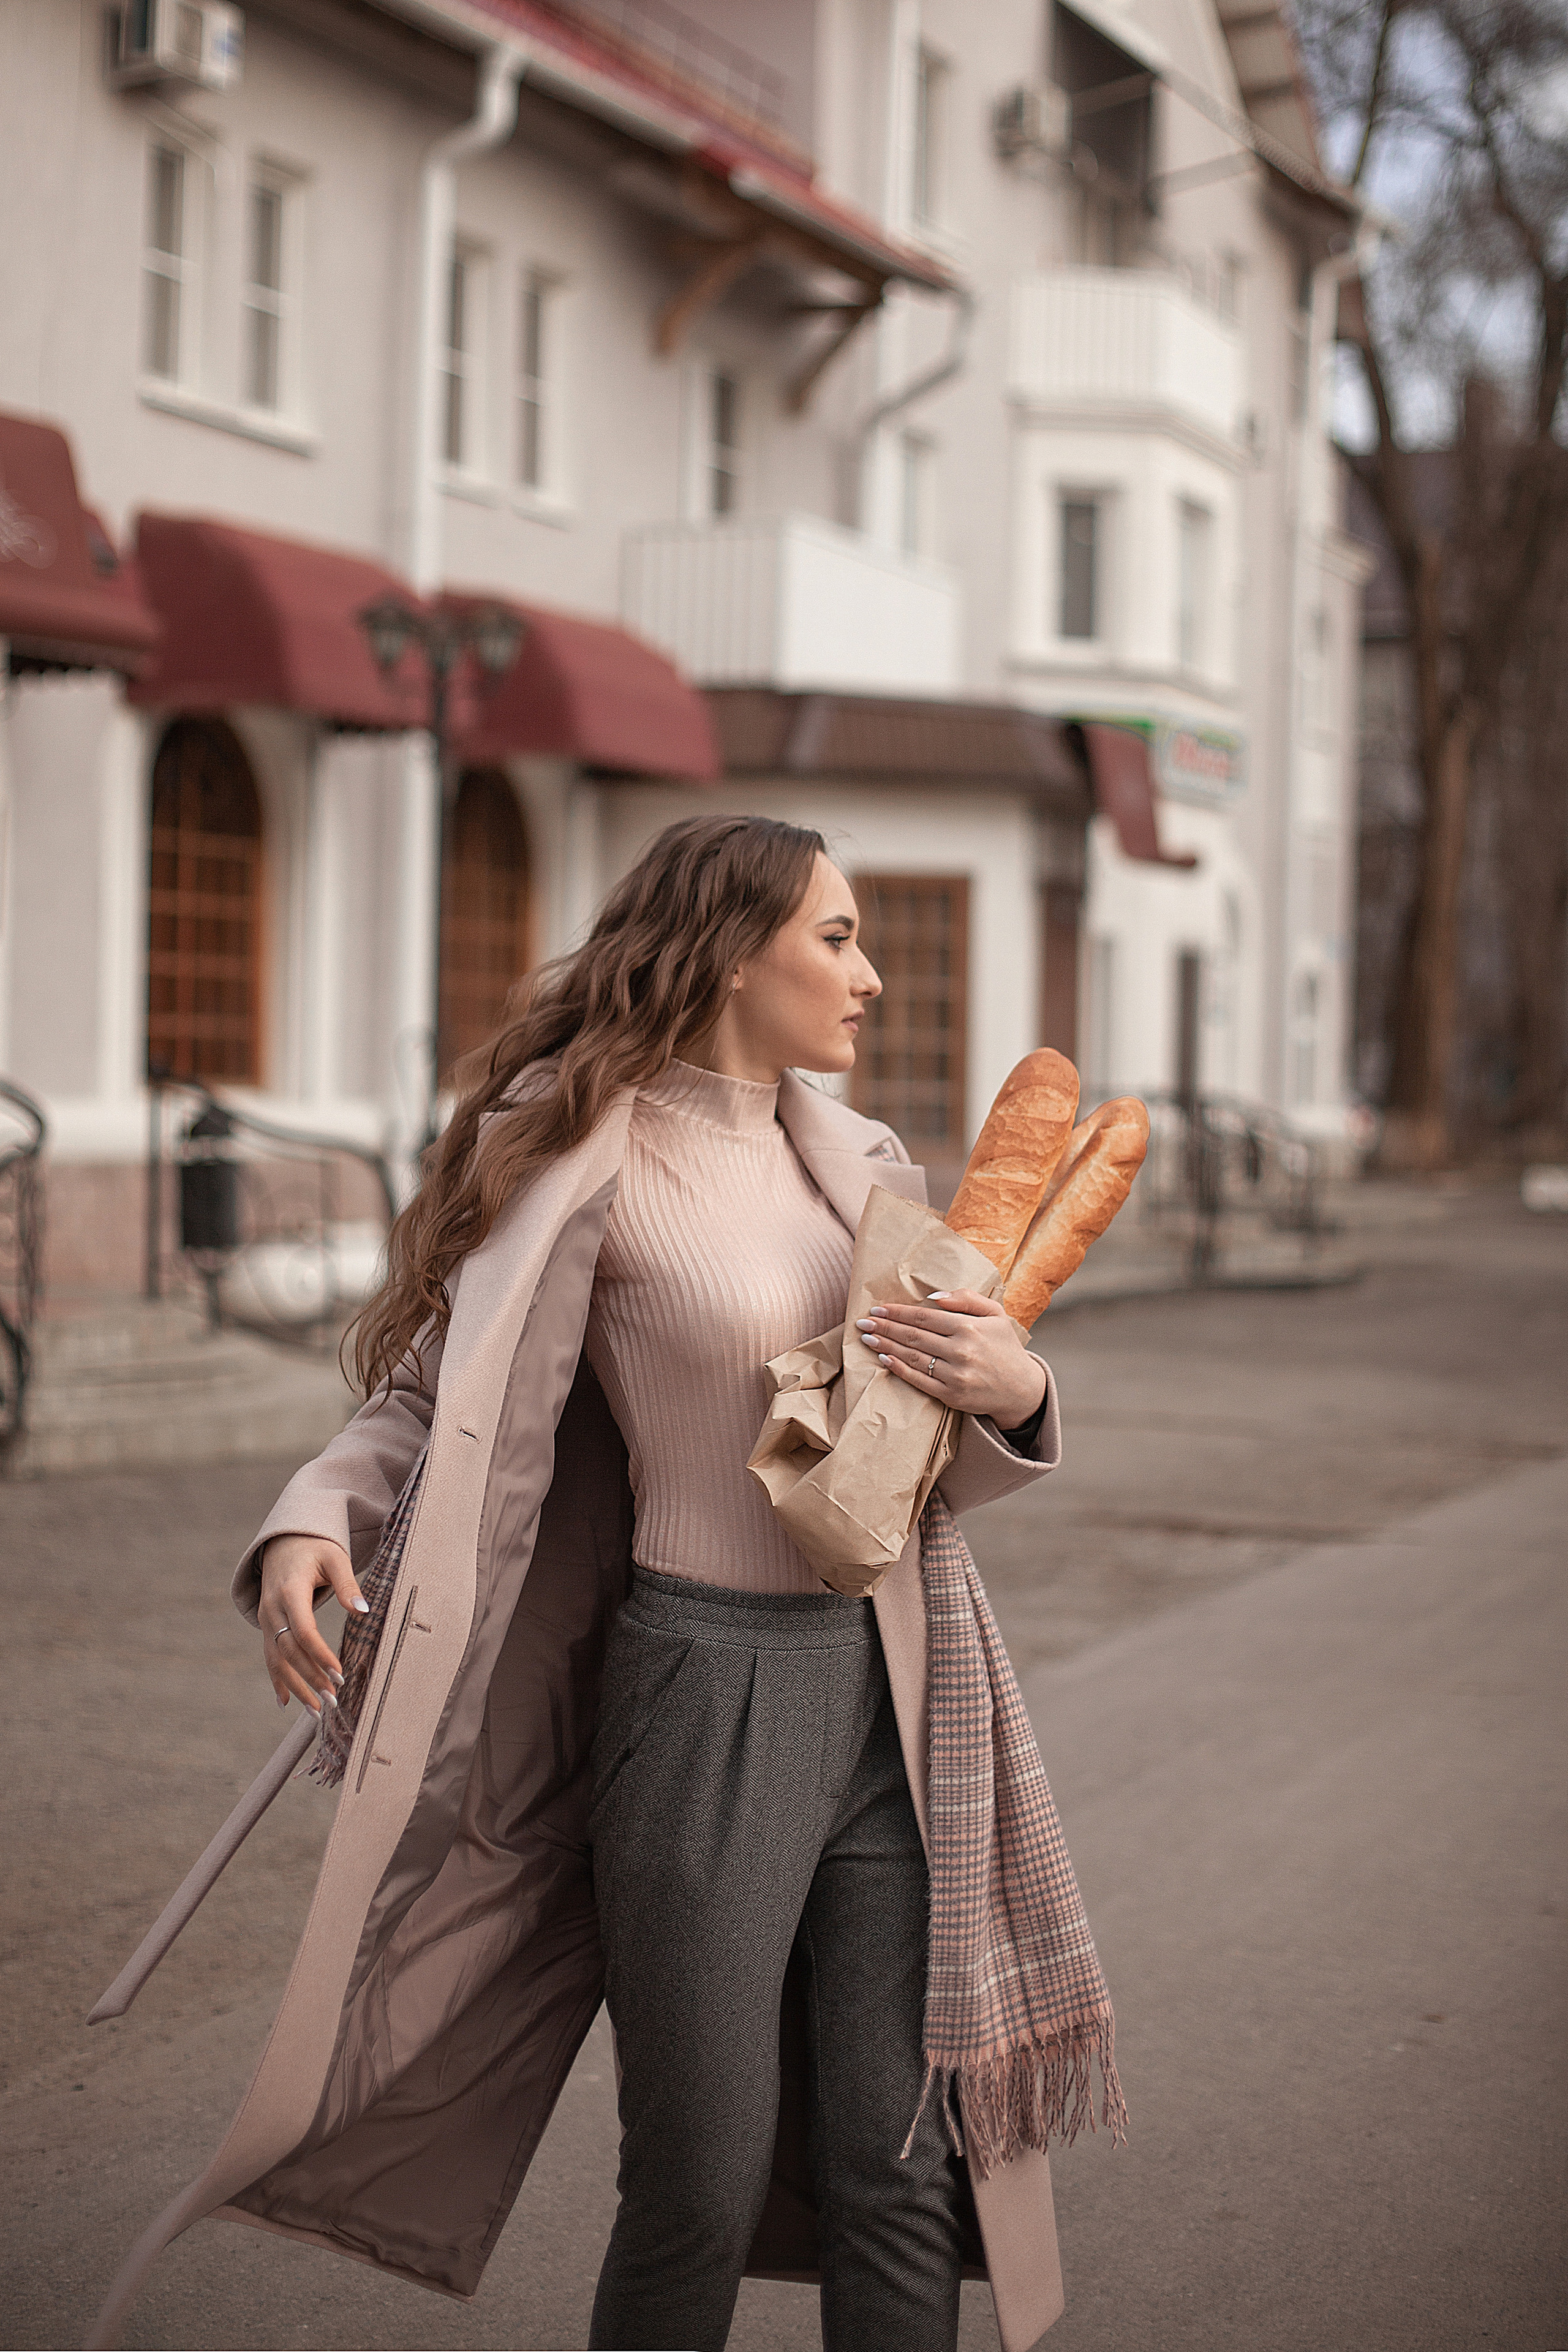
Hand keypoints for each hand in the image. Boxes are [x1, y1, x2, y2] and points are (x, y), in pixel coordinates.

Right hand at [258, 1534, 366, 1713]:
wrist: (285, 1541)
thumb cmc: (316, 1548)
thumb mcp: (335, 1558)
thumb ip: (347, 1584)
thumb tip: (363, 1610)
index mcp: (290, 1591)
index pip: (304, 1631)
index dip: (320, 1655)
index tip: (339, 1674)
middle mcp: (273, 1609)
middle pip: (290, 1650)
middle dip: (310, 1677)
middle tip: (333, 1700)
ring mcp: (266, 1619)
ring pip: (277, 1659)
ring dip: (295, 1687)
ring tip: (315, 1711)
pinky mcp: (267, 1626)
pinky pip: (270, 1656)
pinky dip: (277, 1680)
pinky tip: (286, 1703)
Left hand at [855, 1289, 1048, 1429]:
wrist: (1021, 1389)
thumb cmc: (1004, 1346)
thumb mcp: (995, 1314)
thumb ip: (966, 1299)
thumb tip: (932, 1296)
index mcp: (970, 1327)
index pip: (924, 1317)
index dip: (897, 1312)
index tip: (877, 1308)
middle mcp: (961, 1350)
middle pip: (913, 1336)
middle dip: (885, 1327)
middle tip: (862, 1322)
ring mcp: (956, 1375)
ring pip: (913, 1357)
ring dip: (886, 1347)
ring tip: (867, 1338)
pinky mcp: (952, 1395)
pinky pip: (919, 1380)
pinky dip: (899, 1369)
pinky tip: (884, 1359)